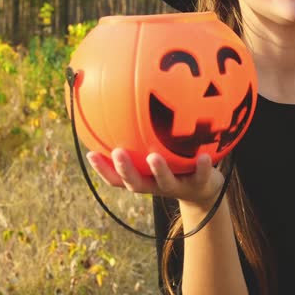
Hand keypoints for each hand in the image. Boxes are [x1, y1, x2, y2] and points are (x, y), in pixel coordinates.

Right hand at [87, 149, 224, 208]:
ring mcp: (177, 186)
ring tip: (154, 157)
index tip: (90, 154)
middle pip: (136, 183)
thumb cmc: (174, 166)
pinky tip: (204, 156)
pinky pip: (201, 176)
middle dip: (125, 169)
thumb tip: (122, 102)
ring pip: (165, 182)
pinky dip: (202, 167)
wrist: (204, 191)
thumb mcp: (156, 151)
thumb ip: (141, 136)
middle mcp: (156, 185)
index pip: (117, 178)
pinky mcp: (199, 185)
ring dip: (159, 170)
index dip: (103, 169)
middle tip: (117, 152)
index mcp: (142, 178)